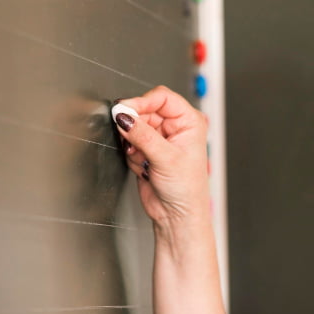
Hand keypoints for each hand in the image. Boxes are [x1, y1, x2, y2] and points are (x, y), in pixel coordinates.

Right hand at [115, 86, 209, 227]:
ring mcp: (161, 139)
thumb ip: (142, 135)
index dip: (141, 102)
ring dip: (133, 144)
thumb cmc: (186, 190)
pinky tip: (142, 167)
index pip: (161, 98)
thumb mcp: (165, 158)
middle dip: (135, 128)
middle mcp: (176, 127)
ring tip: (143, 160)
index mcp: (189, 121)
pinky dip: (131, 154)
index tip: (124, 110)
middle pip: (144, 111)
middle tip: (132, 142)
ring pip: (134, 127)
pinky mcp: (148, 151)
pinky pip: (130, 142)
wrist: (177, 216)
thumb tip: (123, 116)